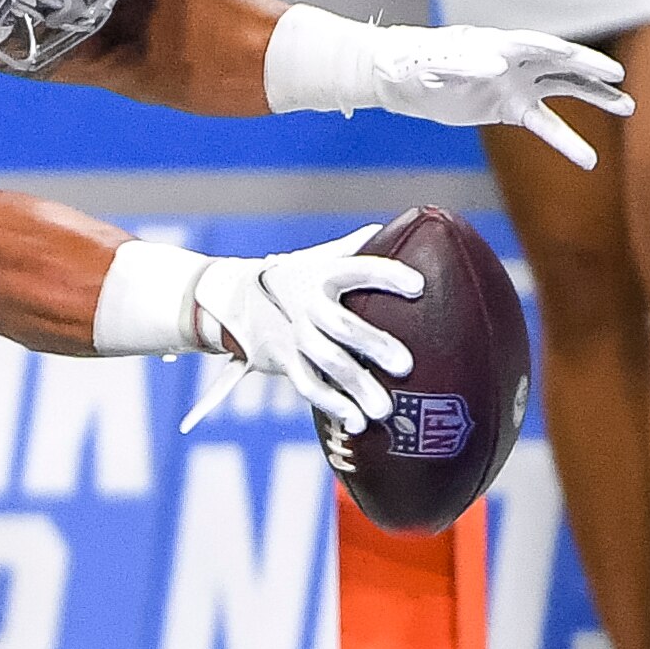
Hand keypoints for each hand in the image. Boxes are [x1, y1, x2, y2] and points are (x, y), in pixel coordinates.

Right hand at [188, 226, 420, 435]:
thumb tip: (400, 225)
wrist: (231, 299)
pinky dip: (333, 405)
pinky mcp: (284, 361)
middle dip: (372, 344)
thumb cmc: (290, 277)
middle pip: (340, 325)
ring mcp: (294, 336)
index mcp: (320, 275)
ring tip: (385, 409)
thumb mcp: (315, 258)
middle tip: (405, 365)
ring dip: (356, 386)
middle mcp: (306, 305)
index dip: (385, 276)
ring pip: (326, 363)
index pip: (356, 270)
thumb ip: (352, 248)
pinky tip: (357, 422)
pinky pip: (309, 386)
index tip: (418, 285)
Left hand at [365, 25, 630, 169]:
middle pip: (559, 61)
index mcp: (495, 44)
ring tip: (627, 106)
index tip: (575, 56)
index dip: (552, 49)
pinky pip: (546, 124)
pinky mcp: (513, 108)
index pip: (530, 44)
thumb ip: (463, 65)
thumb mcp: (434, 66)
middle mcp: (515, 61)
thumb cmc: (415, 65)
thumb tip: (496, 66)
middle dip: (588, 67)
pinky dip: (567, 140)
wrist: (404, 79)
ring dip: (595, 96)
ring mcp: (518, 83)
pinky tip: (589, 158)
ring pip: (564, 88)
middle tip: (618, 76)